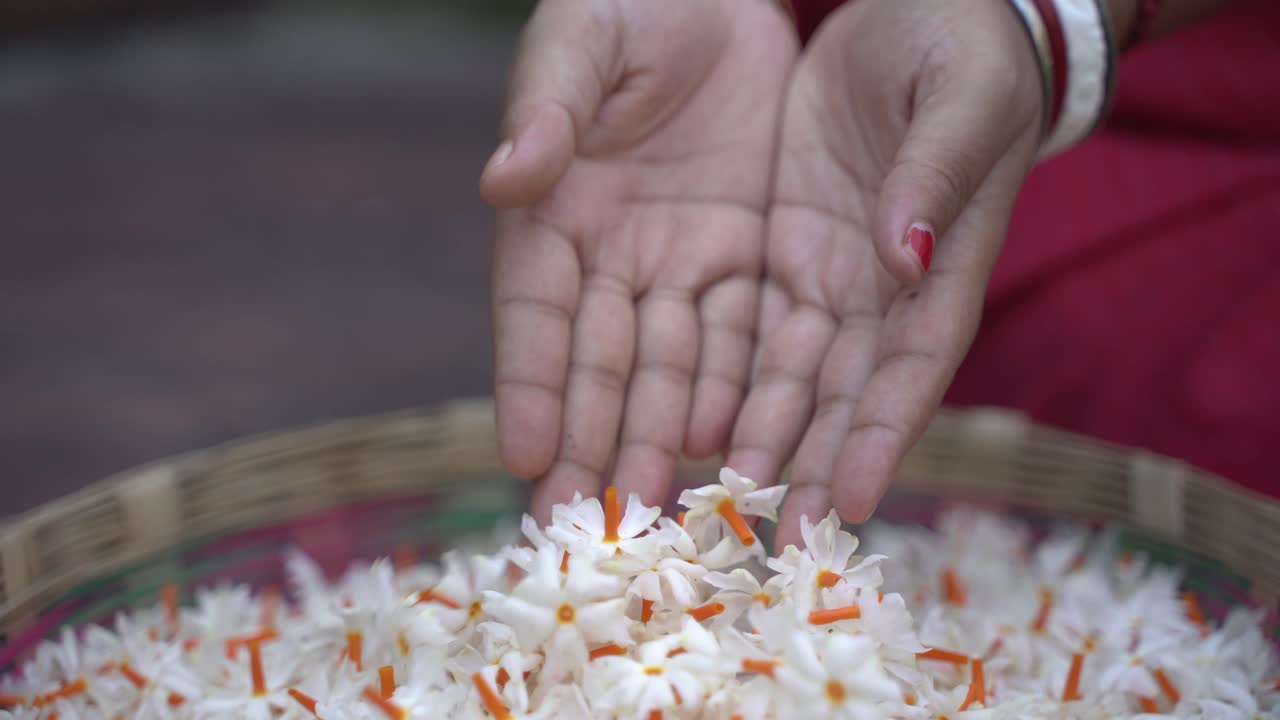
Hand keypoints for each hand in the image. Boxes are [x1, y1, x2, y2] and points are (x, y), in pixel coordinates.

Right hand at [483, 0, 797, 522]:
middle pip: (601, 361)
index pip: (536, 310)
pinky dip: (732, 388)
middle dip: (593, 441)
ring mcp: (683, 259)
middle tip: (589, 524)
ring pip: (671, 364)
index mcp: (556, 209)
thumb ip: (546, 106)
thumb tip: (504, 180)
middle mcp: (614, 253)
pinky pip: (743, 332)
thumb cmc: (632, 2)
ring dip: (660, 437)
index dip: (530, 383)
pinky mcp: (749, 252)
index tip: (525, 456)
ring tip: (657, 508)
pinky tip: (726, 444)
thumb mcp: (582, 40)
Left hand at [725, 0, 1045, 546]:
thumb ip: (935, 172)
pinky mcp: (779, 250)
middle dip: (805, 463)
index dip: (880, 434)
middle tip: (763, 536)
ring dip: (754, 439)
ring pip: (787, 377)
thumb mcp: (958, 97)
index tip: (845, 501)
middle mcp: (882, 290)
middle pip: (842, 395)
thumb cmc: (962, 46)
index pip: (911, 365)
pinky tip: (686, 428)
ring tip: (711, 500)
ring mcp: (826, 274)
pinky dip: (721, 381)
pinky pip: (744, 329)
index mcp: (940, 264)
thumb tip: (903, 255)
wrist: (921, 7)